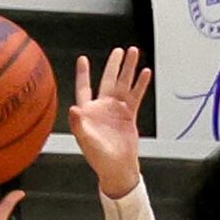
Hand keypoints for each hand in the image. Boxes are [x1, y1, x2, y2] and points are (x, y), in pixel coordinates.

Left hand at [69, 47, 148, 198]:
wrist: (117, 169)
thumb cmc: (99, 158)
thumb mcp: (86, 141)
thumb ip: (78, 125)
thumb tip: (73, 109)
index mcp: (88, 112)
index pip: (85, 88)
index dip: (83, 74)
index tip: (83, 59)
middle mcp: (103, 107)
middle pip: (108, 80)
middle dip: (114, 65)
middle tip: (119, 51)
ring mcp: (117, 110)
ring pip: (124, 84)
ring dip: (129, 69)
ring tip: (134, 52)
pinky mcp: (129, 116)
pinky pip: (136, 96)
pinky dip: (140, 84)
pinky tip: (145, 73)